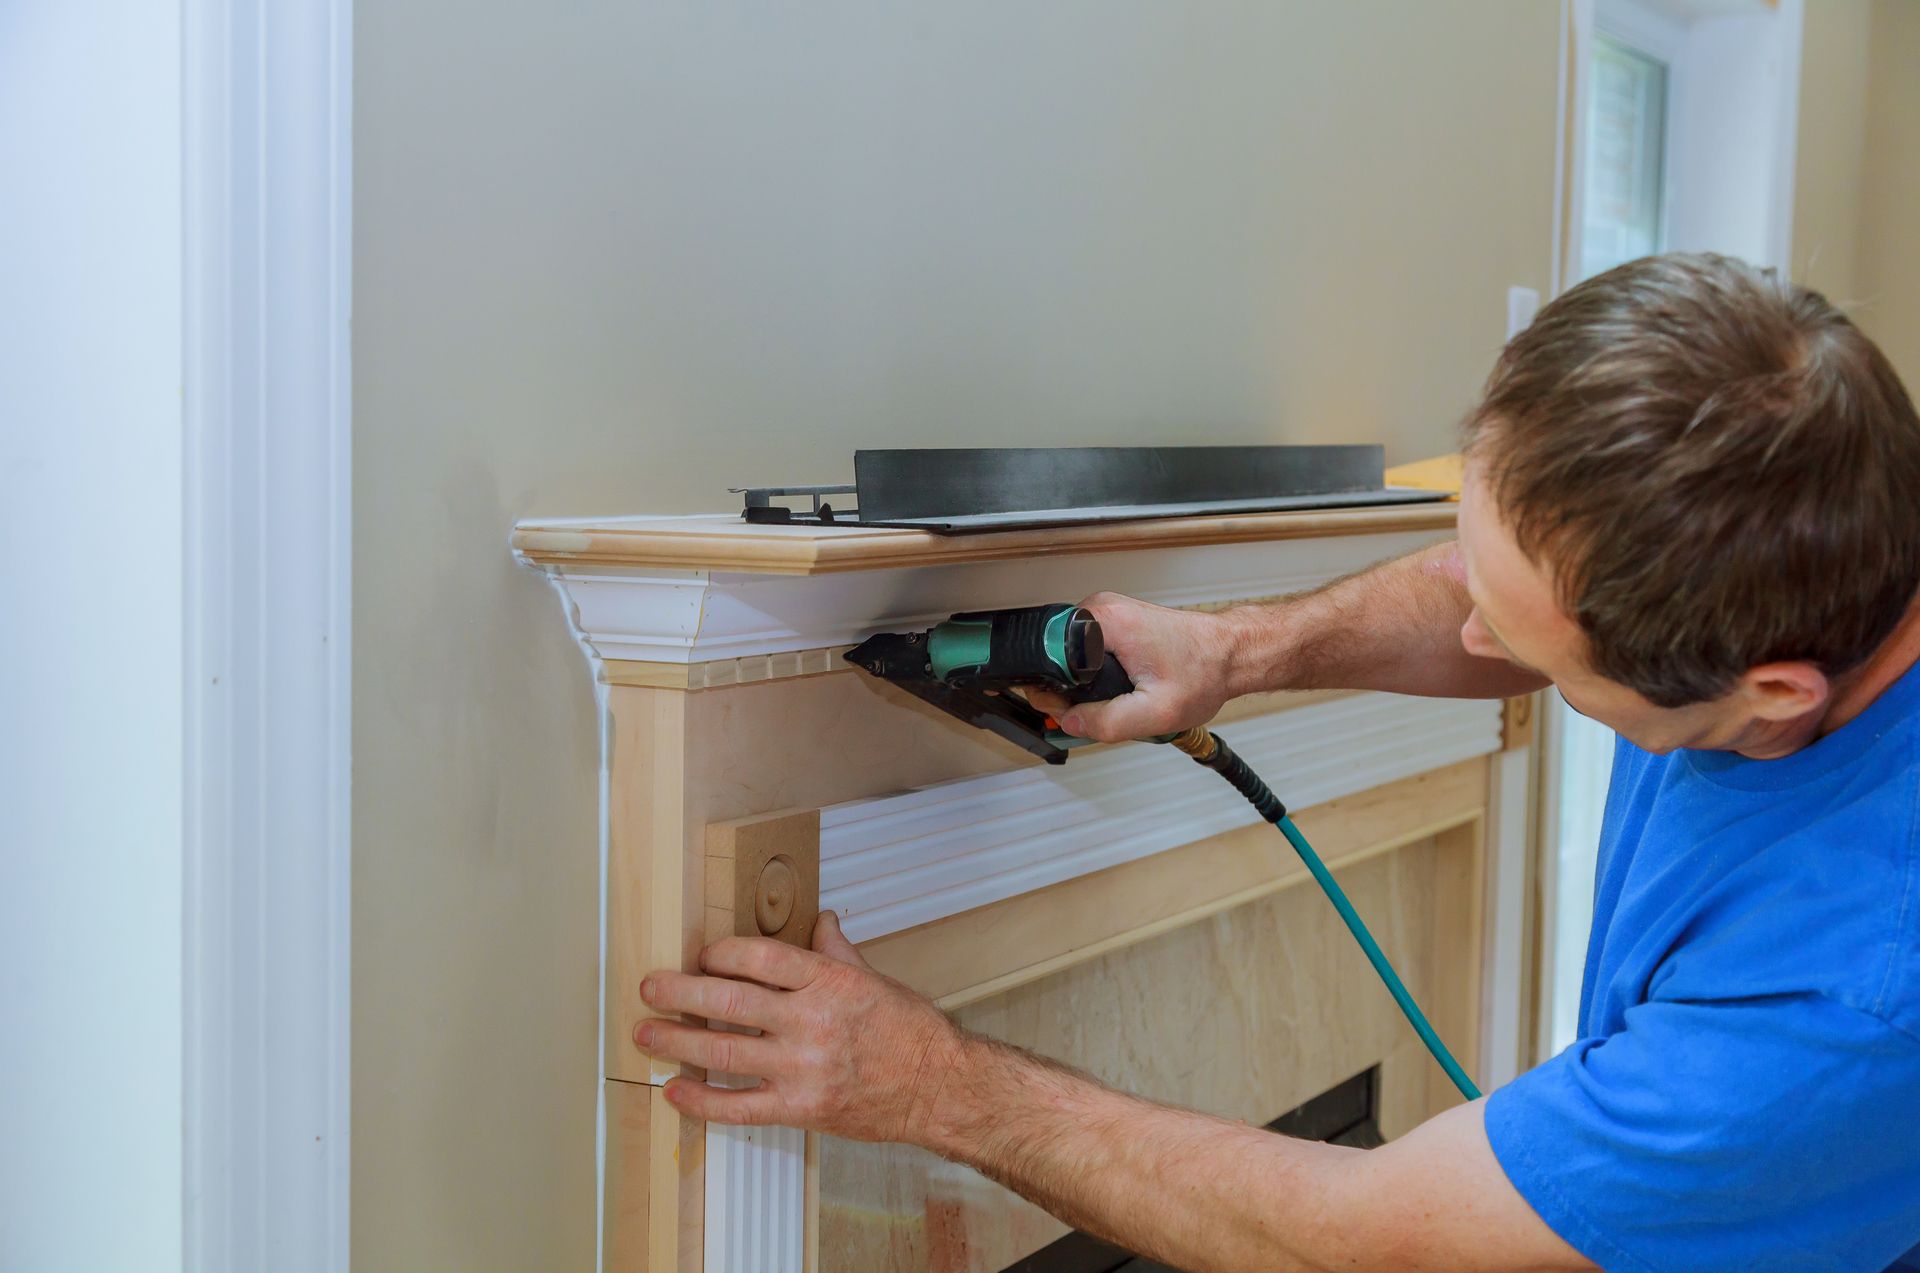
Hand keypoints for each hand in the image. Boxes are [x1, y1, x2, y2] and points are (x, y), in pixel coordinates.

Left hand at [635, 912, 965, 1142]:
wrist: (937, 1087)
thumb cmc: (909, 1031)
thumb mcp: (873, 978)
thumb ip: (836, 951)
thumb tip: (820, 920)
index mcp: (828, 981)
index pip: (760, 957)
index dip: (721, 953)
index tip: (701, 955)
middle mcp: (812, 1021)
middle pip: (730, 1002)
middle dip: (680, 993)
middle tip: (650, 987)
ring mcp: (804, 1067)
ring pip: (724, 1052)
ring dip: (677, 1041)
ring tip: (646, 1032)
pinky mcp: (801, 1108)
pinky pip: (739, 1106)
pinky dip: (701, 1101)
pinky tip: (675, 1090)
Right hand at [1027, 592, 1240, 741]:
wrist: (1230, 654)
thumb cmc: (1204, 671)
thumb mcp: (1156, 712)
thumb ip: (1107, 722)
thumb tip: (1070, 723)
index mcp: (1105, 622)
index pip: (1046, 654)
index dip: (1051, 689)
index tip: (1068, 709)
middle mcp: (1102, 608)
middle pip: (1053, 655)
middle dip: (1067, 689)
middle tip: (1096, 711)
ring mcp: (1108, 612)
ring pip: (1068, 655)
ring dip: (1082, 683)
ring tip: (1114, 698)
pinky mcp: (1114, 621)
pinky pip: (1084, 650)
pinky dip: (1094, 673)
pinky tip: (1117, 687)